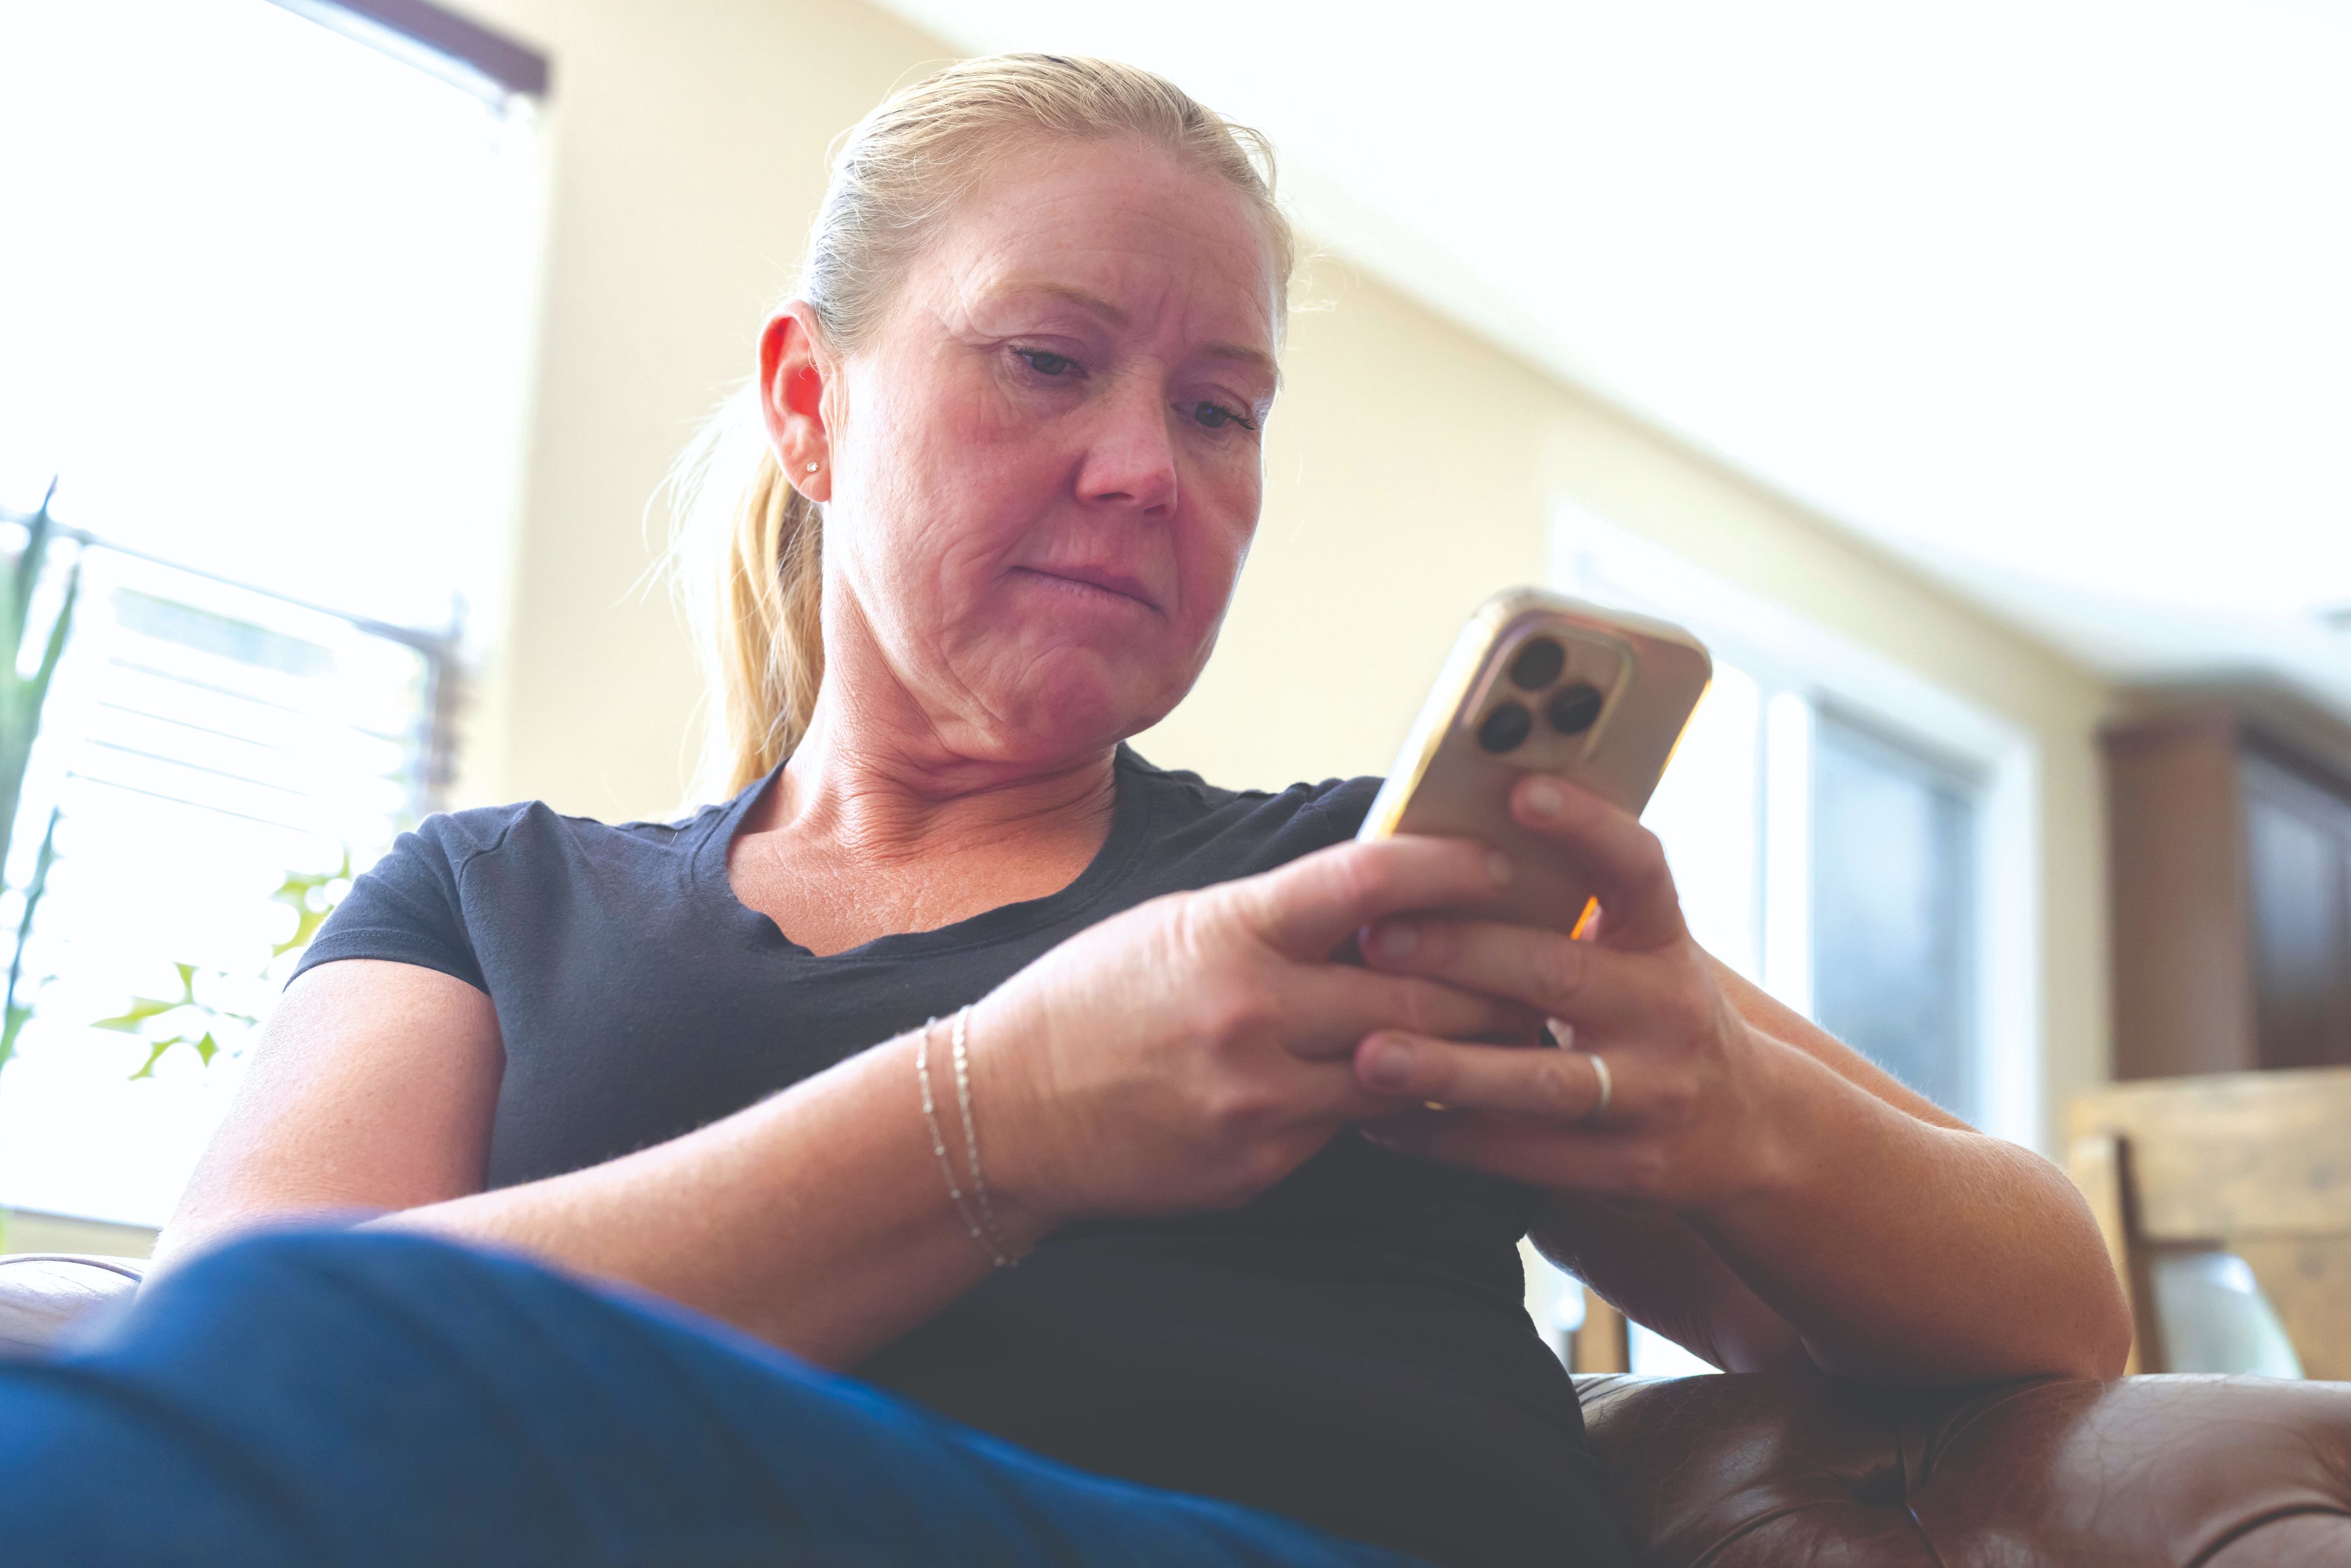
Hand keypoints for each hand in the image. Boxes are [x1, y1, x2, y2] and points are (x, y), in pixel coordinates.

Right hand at [969, 835, 1532, 1226]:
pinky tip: (1419, 1089)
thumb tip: (1381, 898)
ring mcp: (1259, 1097)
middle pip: (1417, 985)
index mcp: (1231, 931)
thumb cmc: (1092, 1000)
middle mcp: (1252, 1013)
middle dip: (1492, 976)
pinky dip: (1390, 1103)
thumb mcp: (1179, 926)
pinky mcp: (1260, 1161)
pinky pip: (1352, 1127)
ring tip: (1512, 1032)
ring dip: (1465, 1050)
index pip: (1369, 882)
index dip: (1451, 869)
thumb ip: (1278, 916)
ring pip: (1407, 1068)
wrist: (1005, 1112)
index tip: (1502, 867)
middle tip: (1544, 964)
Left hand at [1341, 775, 1793, 1212]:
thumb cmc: (1655, 1014)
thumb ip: (1569, 910)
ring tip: (1369, 1054)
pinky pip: (1524, 1156)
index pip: (1638, 868)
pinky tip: (1378, 1120)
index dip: (1586, 827)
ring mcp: (1652, 1095)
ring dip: (1449, 1068)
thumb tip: (1445, 848)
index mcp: (1664, 942)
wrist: (1751, 1128)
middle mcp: (1666, 1011)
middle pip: (1559, 975)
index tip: (1519, 791)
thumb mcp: (1640, 953)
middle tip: (1376, 938)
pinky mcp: (1627, 1168)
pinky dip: (1446, 1137)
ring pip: (1541, 1081)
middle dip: (1462, 956)